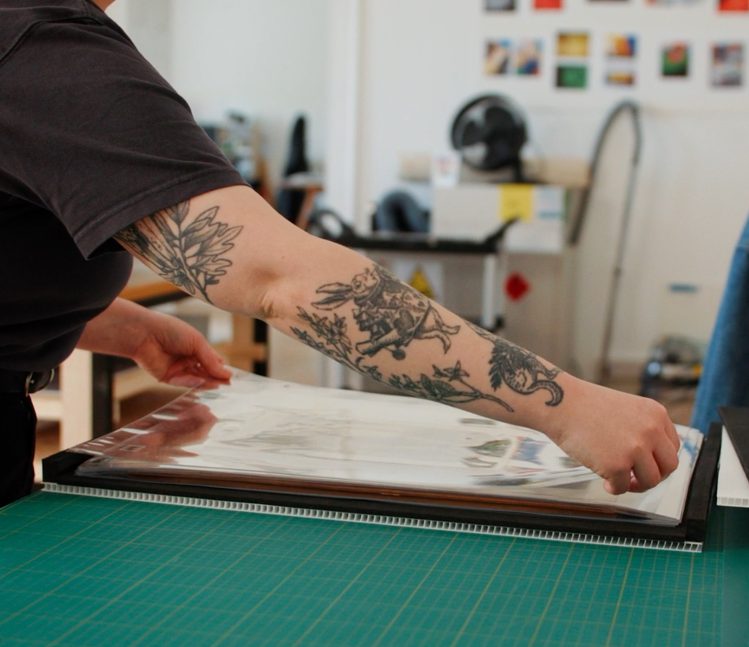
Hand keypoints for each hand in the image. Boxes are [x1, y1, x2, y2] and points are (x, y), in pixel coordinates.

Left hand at [131, 310, 231, 387]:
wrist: (145, 334)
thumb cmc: (171, 330)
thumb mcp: (197, 342)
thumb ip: (211, 360)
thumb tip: (227, 374)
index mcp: (195, 347)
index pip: (212, 360)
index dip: (220, 368)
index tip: (230, 375)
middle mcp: (187, 359)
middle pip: (205, 372)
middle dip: (215, 377)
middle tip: (228, 384)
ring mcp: (177, 369)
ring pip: (196, 379)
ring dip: (207, 382)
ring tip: (218, 384)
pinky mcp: (167, 377)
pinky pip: (183, 382)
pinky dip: (192, 382)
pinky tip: (201, 381)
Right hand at [545, 377, 680, 494]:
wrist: (559, 402)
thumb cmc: (583, 405)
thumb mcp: (625, 408)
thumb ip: (642, 428)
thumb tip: (648, 457)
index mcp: (655, 414)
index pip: (672, 446)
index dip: (659, 459)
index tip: (647, 464)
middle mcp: (651, 430)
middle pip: (669, 466)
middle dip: (654, 475)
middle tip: (637, 477)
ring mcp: (635, 448)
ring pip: (651, 480)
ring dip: (636, 485)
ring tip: (621, 481)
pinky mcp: (617, 465)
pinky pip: (622, 487)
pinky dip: (614, 488)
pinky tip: (604, 480)